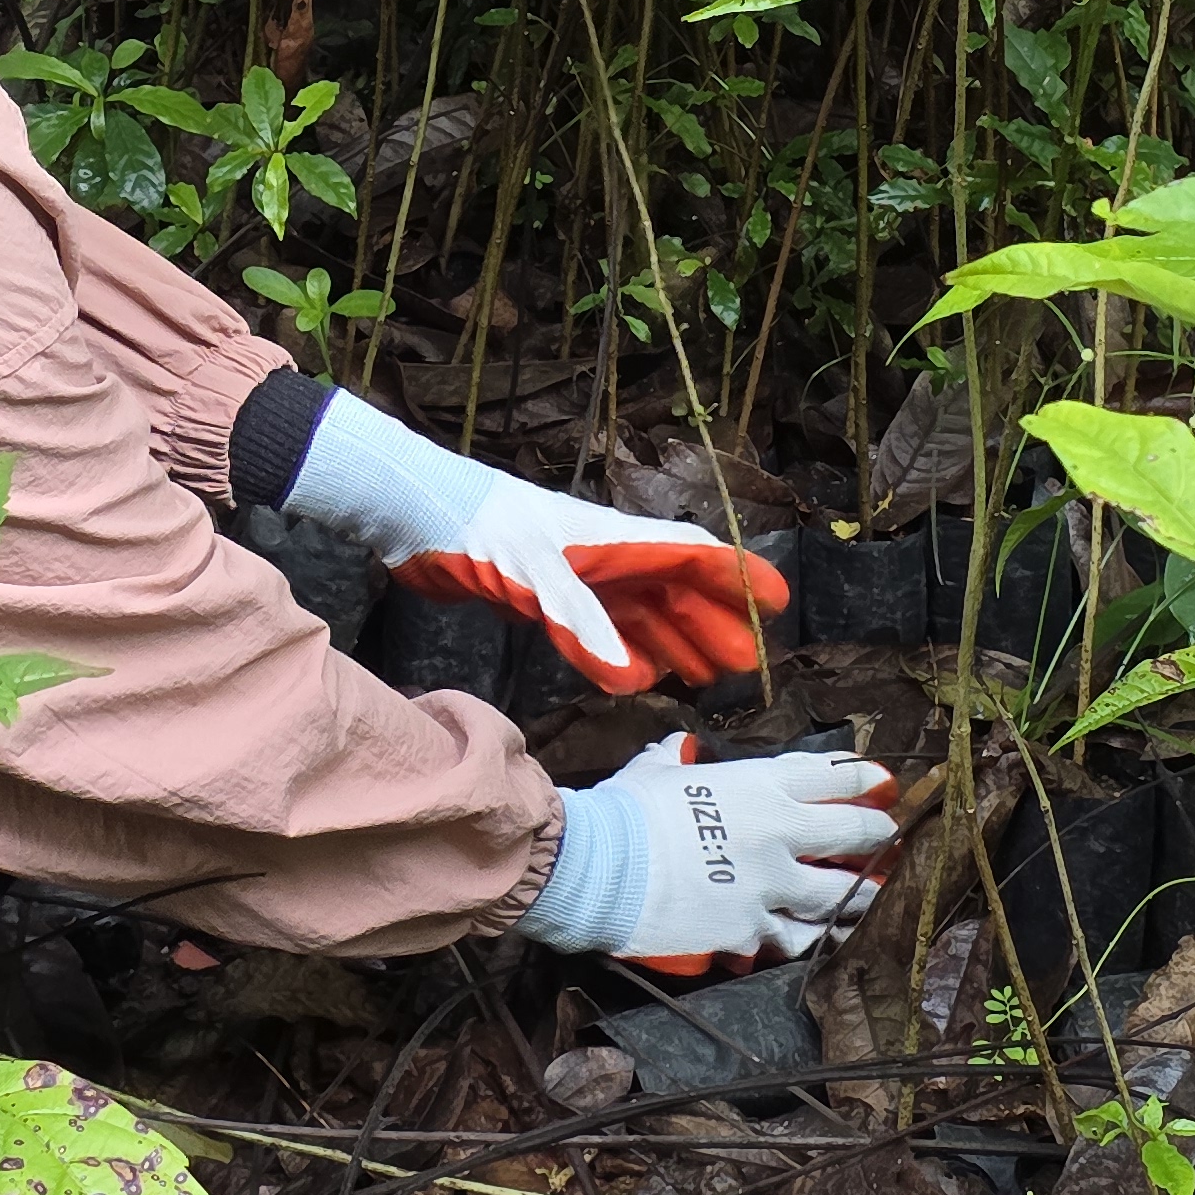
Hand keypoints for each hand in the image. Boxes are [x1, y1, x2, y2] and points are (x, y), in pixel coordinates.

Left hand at [283, 392, 789, 690]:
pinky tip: (635, 677)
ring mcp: (575, 574)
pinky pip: (601, 627)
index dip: (737, 576)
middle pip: (675, 589)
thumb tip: (632, 679)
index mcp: (615, 539)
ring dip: (674, 640)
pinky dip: (623, 651)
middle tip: (746, 664)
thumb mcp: (535, 576)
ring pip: (641, 611)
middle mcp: (604, 556)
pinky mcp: (543, 594)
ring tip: (706, 677)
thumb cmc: (479, 529)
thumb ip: (584, 626)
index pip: (693, 554)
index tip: (778, 603)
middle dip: (713, 622)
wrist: (416, 515)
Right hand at [516, 736, 898, 960]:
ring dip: (859, 894)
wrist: (604, 870)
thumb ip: (675, 758)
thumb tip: (678, 746)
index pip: (827, 776)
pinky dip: (812, 936)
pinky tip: (825, 938)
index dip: (860, 777)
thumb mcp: (655, 771)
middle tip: (889, 835)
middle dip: (876, 833)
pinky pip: (794, 937)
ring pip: (834, 894)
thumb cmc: (627, 810)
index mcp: (759, 787)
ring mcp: (770, 887)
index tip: (881, 781)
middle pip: (849, 833)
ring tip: (873, 896)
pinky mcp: (751, 930)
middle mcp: (778, 834)